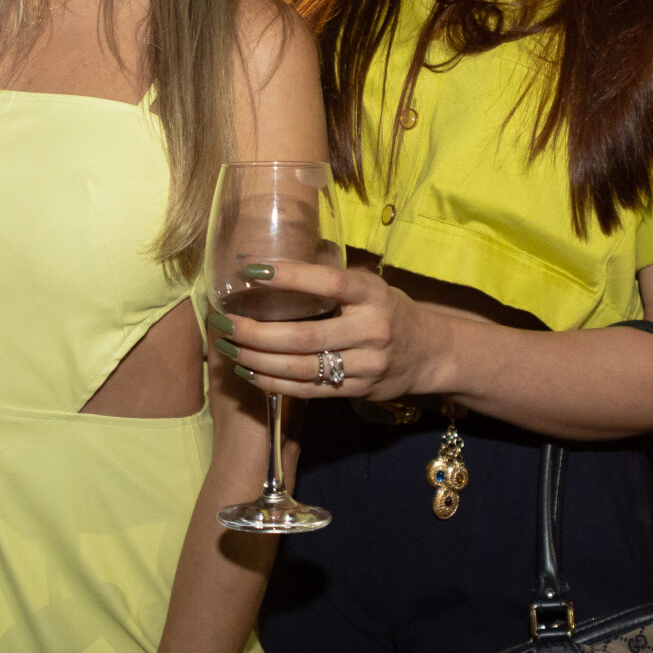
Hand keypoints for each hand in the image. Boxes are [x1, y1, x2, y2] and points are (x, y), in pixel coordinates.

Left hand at [209, 259, 444, 404]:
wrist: (429, 354)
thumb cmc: (387, 310)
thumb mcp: (369, 287)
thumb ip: (330, 279)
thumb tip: (272, 262)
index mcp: (373, 295)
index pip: (329, 283)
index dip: (290, 277)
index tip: (251, 271)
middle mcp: (372, 330)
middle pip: (305, 336)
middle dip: (256, 332)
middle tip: (223, 323)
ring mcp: (367, 365)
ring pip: (302, 368)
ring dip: (258, 359)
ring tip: (228, 349)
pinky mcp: (358, 390)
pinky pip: (308, 390)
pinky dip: (274, 382)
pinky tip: (250, 371)